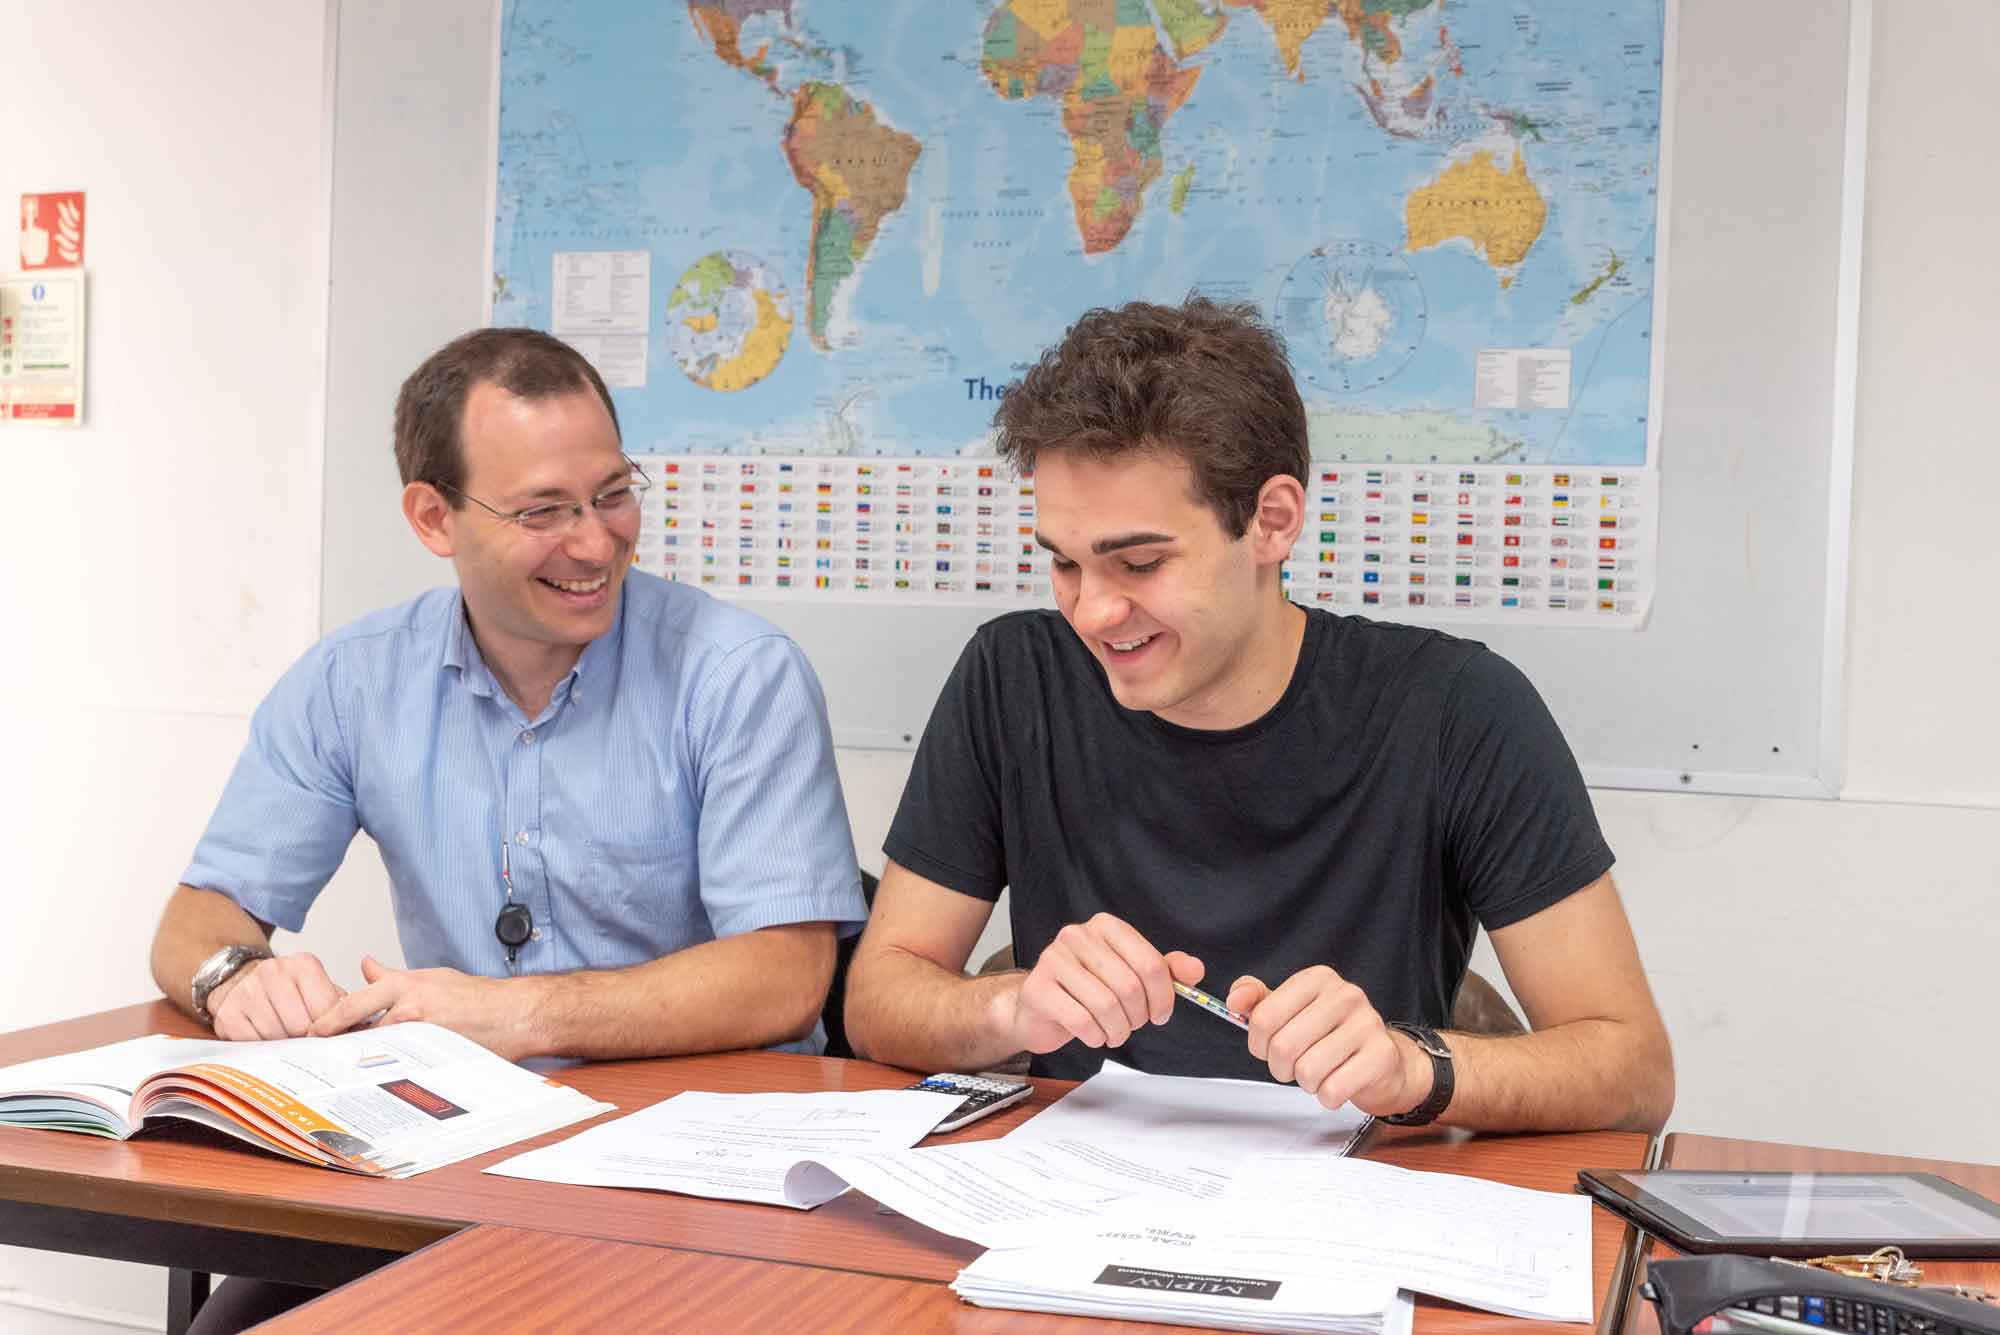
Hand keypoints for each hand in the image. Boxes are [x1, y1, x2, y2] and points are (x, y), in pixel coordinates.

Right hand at [208, 952, 345, 1041]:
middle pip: (300, 1025)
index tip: (327, 1034)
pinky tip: (264, 1038)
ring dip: (283, 1045)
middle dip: (306, 1038)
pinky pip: (252, 1043)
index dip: (329, 1028)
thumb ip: (341, 1006)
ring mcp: (247, 991)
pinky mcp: (228, 1013)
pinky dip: (261, 1048)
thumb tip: (361, 1030)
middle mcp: (273, 971)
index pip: (327, 1008)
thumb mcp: (318, 989)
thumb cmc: (289, 992)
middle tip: (305, 1039)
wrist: (242, 981)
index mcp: (304, 965)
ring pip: (276, 1036)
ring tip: (285, 1037)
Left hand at [308, 955, 537, 1059]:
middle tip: (319, 1060)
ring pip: (378, 1054)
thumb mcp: (432, 977)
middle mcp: (410, 1011)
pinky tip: (380, 1081)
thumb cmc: (476, 996)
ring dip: (362, 1062)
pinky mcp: (433, 1059)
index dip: (328, 1020)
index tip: (311, 1032)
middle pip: (360, 1034)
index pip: (354, 1003)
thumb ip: (393, 976)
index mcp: (407, 988)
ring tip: (345, 1073)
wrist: (514, 1014)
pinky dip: (388, 1073)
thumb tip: (365, 965)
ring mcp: (421, 1038)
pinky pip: (402, 1069)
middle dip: (340, 1047)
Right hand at [995, 913, 1203, 1053]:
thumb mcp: (1130, 974)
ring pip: (1106, 1005)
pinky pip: (1081, 1020)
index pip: (1149, 963)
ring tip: (1115, 1033)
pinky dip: (1095, 1036)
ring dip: (1118, 1030)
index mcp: (1106, 926)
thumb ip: (1165, 970)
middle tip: (1134, 1026)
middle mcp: (1077, 935)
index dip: (1164, 996)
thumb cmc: (1087, 990)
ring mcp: (1054, 959)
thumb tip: (1196, 970)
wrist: (1040, 1008)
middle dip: (1139, 1016)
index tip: (1162, 1014)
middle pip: (1130, 986)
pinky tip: (1094, 1035)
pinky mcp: (1039, 988)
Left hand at [1227, 967, 1427, 1114]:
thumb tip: (1235, 1000)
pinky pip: (1332, 1089)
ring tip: (1319, 1074)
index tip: (1266, 1049)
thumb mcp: (1291, 1011)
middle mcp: (1345, 995)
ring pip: (1307, 1070)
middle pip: (1284, 1046)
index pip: (1263, 1016)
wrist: (1383, 1061)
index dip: (1258, 1043)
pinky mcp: (1381, 1056)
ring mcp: (1367, 1024)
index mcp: (1318, 979)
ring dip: (1306, 1083)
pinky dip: (1327, 1097)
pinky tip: (1337, 1085)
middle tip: (1293, 1068)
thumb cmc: (1330, 1036)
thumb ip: (1257, 1001)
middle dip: (1280, 1068)